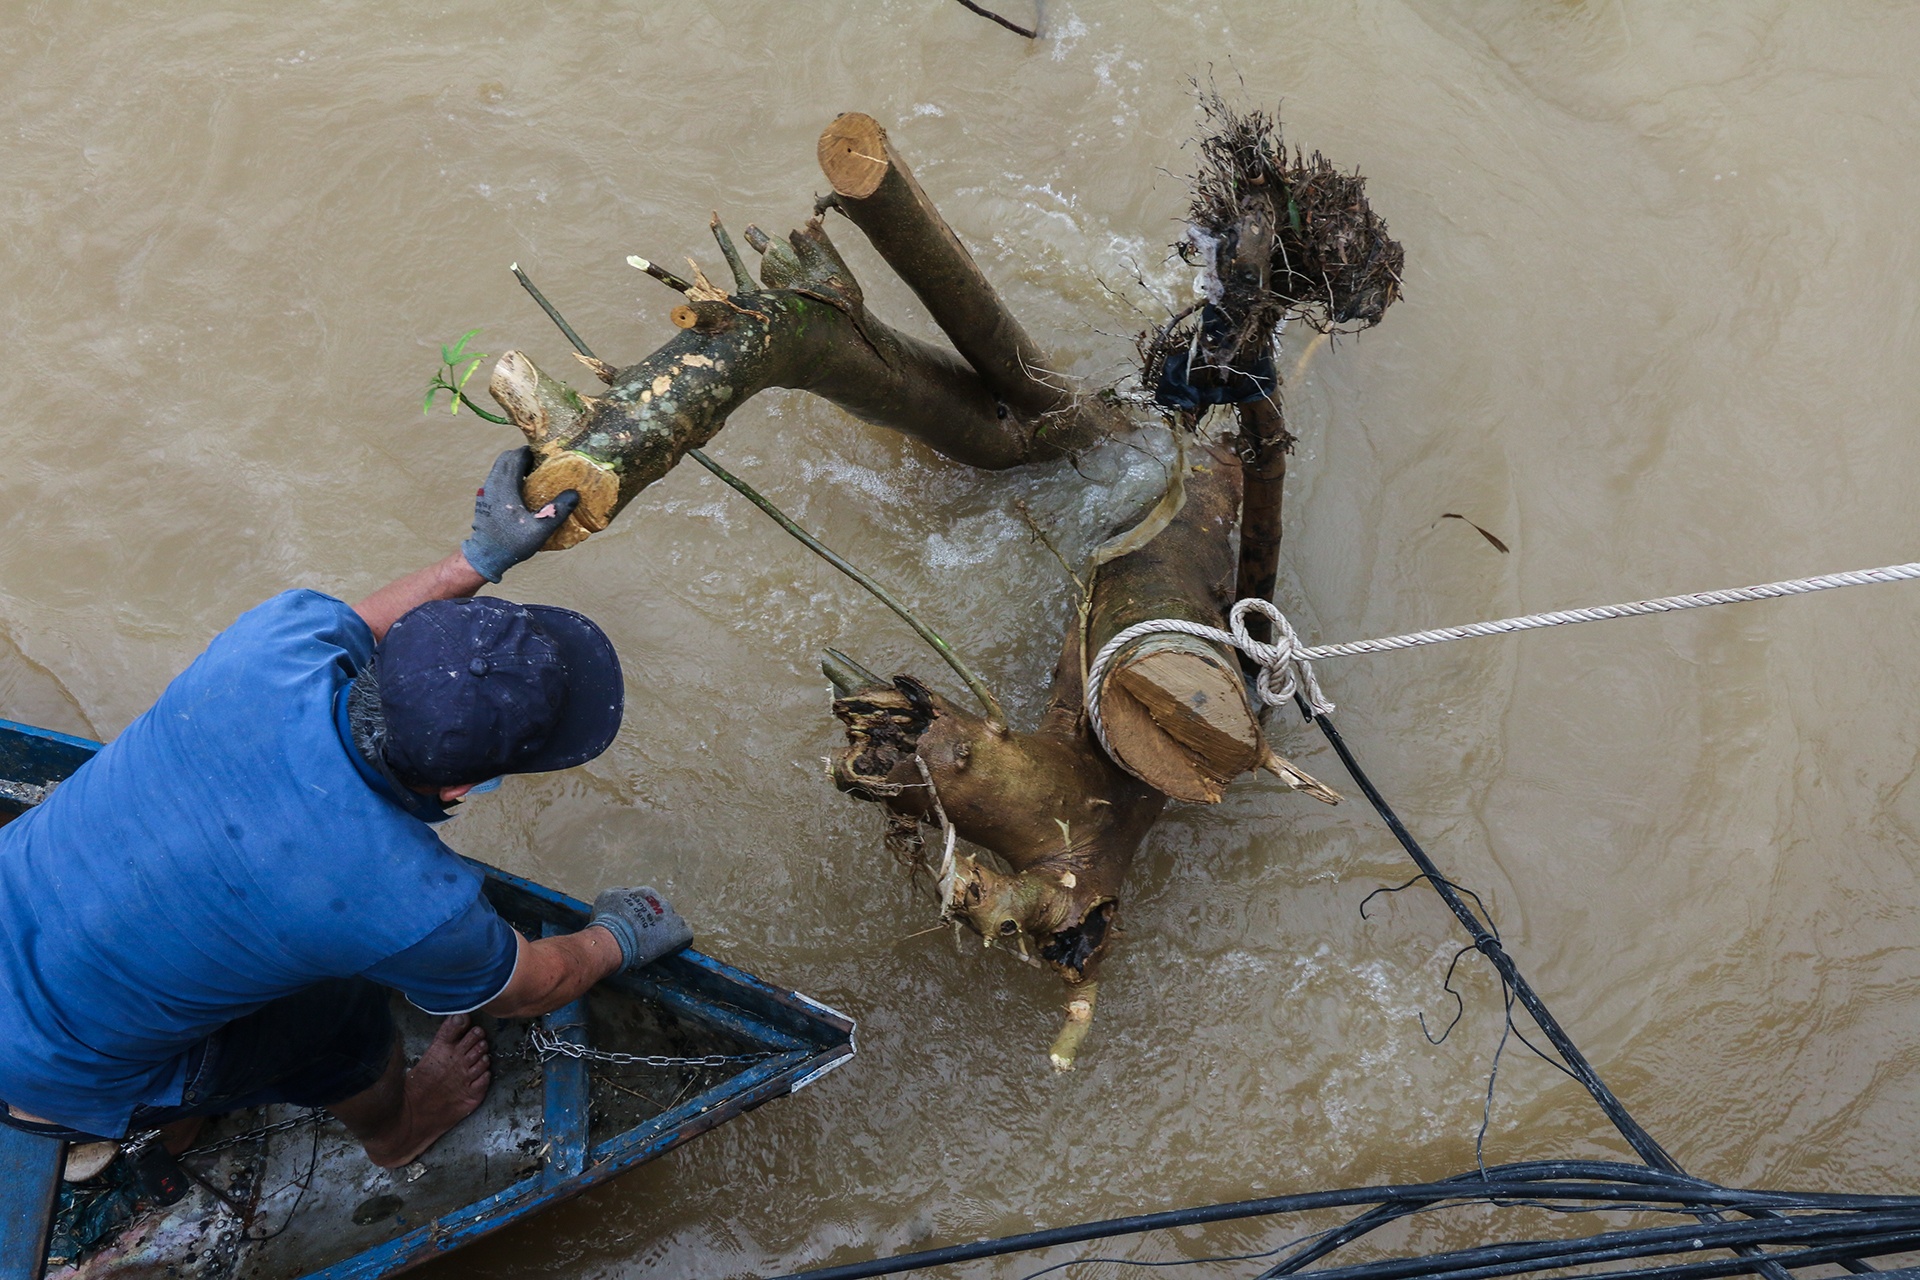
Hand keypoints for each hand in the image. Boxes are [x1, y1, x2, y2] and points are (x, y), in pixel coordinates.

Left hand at [459, 447, 579, 582]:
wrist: (484, 556)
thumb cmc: (511, 544)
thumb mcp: (539, 530)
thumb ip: (557, 512)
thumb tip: (574, 494)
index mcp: (504, 487)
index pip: (516, 457)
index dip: (532, 452)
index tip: (547, 455)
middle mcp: (493, 484)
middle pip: (506, 457)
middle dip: (524, 456)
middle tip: (542, 464)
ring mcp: (486, 490)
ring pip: (500, 467)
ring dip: (516, 465)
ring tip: (534, 476)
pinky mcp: (485, 498)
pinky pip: (498, 477)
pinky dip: (510, 475)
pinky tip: (522, 489)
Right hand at [588, 886, 693, 972]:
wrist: (613, 938)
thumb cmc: (607, 918)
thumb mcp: (607, 896)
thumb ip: (620, 892)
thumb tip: (626, 892)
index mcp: (648, 893)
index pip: (651, 901)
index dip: (643, 913)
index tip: (635, 923)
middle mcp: (663, 902)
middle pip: (663, 912)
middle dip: (655, 922)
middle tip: (643, 935)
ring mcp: (672, 918)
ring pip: (674, 923)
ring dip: (666, 931)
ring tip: (654, 943)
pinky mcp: (678, 934)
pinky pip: (685, 936)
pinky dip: (679, 942)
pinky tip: (669, 948)